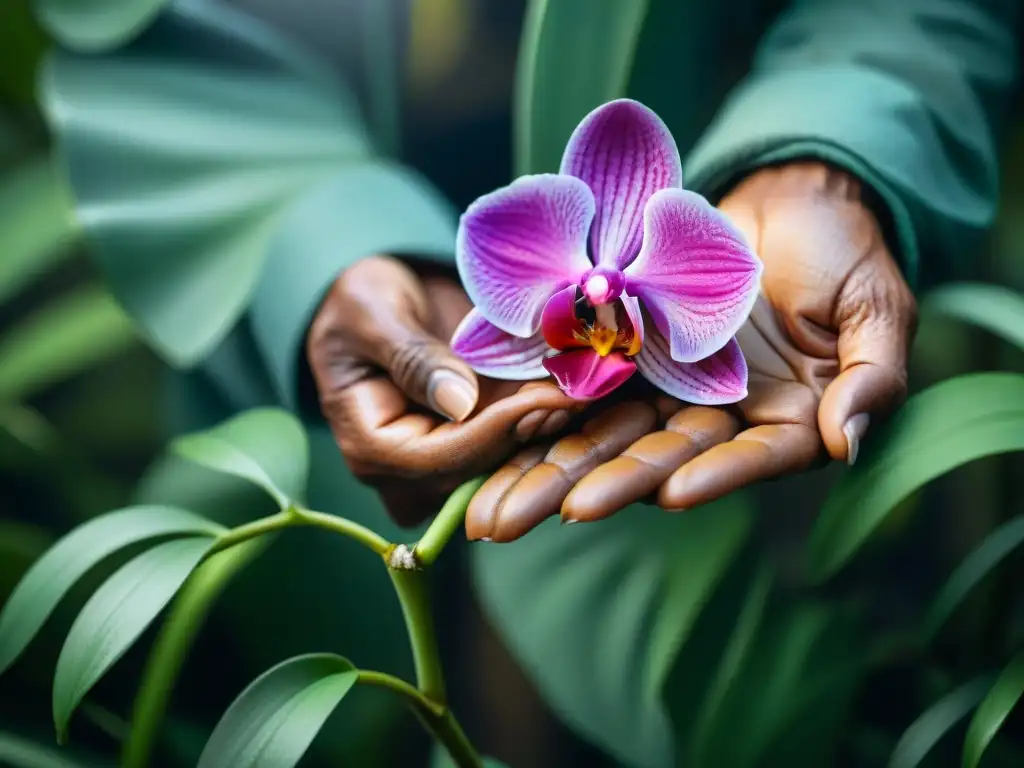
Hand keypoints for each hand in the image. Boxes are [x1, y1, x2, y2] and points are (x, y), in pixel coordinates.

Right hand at [307, 255, 580, 525]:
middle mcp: (407, 472)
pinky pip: (517, 441)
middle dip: (535, 430)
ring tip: (596, 387)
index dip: (496, 432)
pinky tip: (588, 387)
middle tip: (588, 392)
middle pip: (481, 470)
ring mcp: (444, 464)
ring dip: (551, 426)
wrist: (376, 303)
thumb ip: (410, 356)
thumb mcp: (370, 313)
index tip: (546, 399)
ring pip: (506, 462)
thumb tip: (458, 405)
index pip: (441, 459)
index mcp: (370, 448)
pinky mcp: (475, 446)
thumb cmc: (360, 302)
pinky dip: (549, 416)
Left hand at [466, 161, 916, 538]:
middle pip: (652, 462)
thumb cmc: (847, 252)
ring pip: (602, 436)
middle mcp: (717, 419)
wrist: (789, 199)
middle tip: (517, 527)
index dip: (716, 475)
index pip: (748, 458)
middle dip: (587, 492)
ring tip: (487, 512)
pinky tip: (490, 442)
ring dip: (544, 473)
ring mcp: (667, 389)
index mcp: (785, 422)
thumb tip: (848, 443)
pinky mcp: (629, 353)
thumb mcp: (878, 308)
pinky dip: (540, 413)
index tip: (672, 494)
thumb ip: (871, 377)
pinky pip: (581, 385)